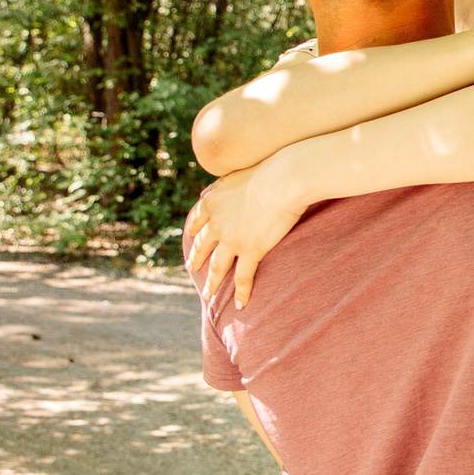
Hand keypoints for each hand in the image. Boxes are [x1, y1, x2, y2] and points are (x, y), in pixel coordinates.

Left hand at [182, 162, 306, 308]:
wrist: (282, 180)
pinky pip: (243, 277)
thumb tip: (235, 181)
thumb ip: (233, 181)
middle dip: (196, 257)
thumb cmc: (270, 168)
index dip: (194, 229)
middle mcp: (217, 223)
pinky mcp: (251, 250)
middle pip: (202, 245)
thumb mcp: (241, 169)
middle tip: (191, 267)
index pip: (198, 219)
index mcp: (212, 202)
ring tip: (208, 294)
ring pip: (217, 266)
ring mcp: (232, 240)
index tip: (191, 235)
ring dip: (212, 282)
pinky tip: (241, 305)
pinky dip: (242, 292)